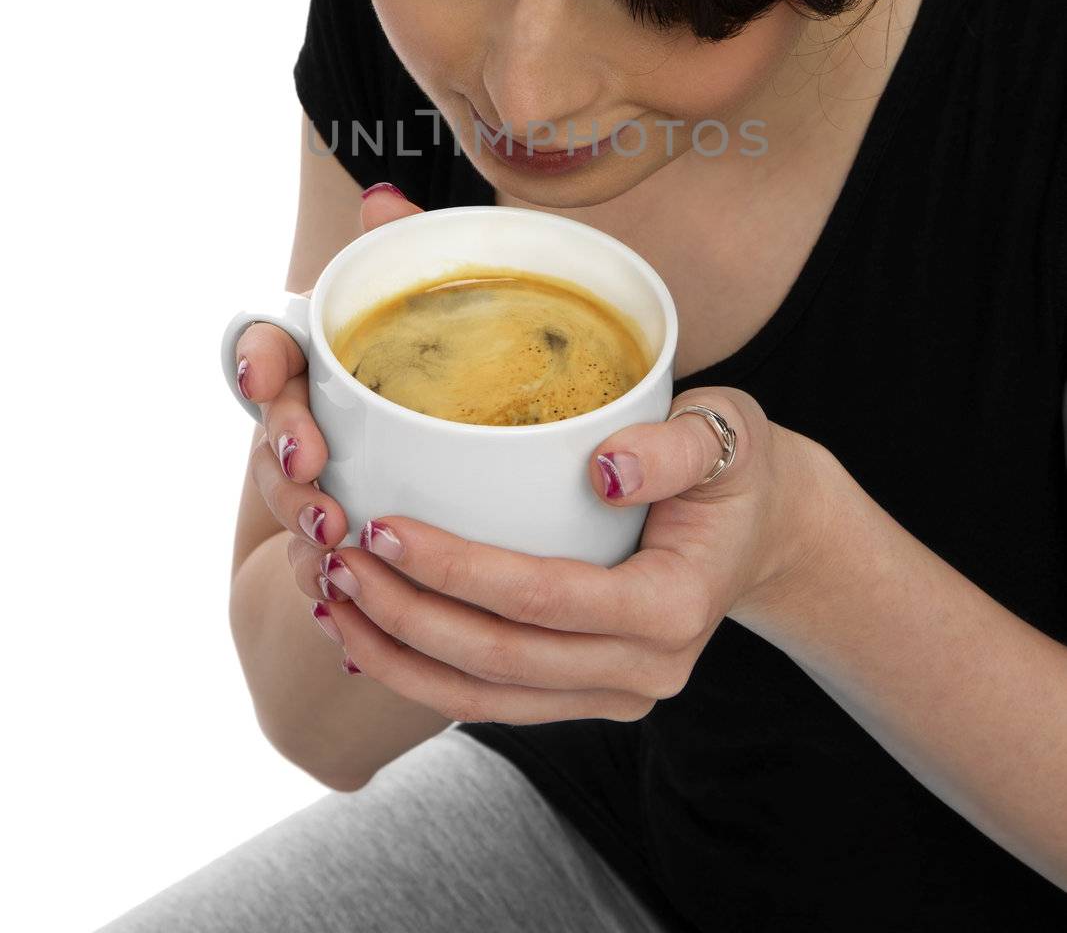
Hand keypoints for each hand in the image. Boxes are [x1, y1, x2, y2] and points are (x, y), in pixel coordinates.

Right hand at [234, 184, 424, 605]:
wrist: (480, 484)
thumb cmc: (455, 378)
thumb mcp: (445, 317)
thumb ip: (409, 258)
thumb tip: (380, 200)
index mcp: (327, 355)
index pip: (268, 343)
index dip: (258, 358)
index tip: (264, 377)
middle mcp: (309, 413)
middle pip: (270, 427)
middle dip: (281, 447)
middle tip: (313, 466)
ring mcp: (313, 480)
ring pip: (284, 496)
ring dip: (298, 516)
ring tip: (333, 536)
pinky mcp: (330, 539)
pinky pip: (307, 560)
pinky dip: (318, 576)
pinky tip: (338, 593)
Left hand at [311, 378, 837, 723]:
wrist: (763, 528)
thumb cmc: (735, 467)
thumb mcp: (728, 432)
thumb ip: (676, 446)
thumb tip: (603, 469)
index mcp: (673, 607)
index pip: (544, 598)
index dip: (457, 569)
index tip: (384, 524)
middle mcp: (643, 672)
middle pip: (499, 660)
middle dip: (404, 616)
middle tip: (332, 558)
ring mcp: (613, 695)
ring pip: (483, 697)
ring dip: (396, 655)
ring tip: (327, 596)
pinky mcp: (584, 696)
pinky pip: (491, 701)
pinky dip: (422, 672)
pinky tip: (365, 630)